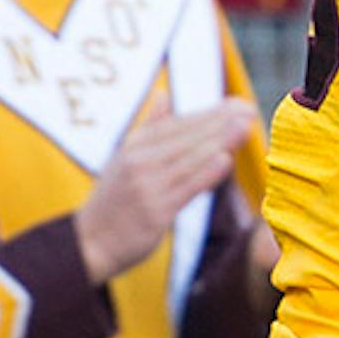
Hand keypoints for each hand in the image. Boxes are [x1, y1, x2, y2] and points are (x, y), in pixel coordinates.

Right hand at [75, 98, 257, 284]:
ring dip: (220, 141)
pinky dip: (206, 173)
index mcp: (134, 146)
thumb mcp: (124, 157)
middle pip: (187, 137)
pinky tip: (226, 160)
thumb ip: (149, 127)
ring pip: (190, 159)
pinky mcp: (155, 212)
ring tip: (245, 127)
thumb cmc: (114, 199)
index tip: (238, 103)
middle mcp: (139, 162)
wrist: (89, 243)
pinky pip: (186, 188)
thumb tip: (164, 94)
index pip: (179, 124)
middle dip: (221, 122)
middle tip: (248, 109)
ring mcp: (146, 186)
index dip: (210, 113)